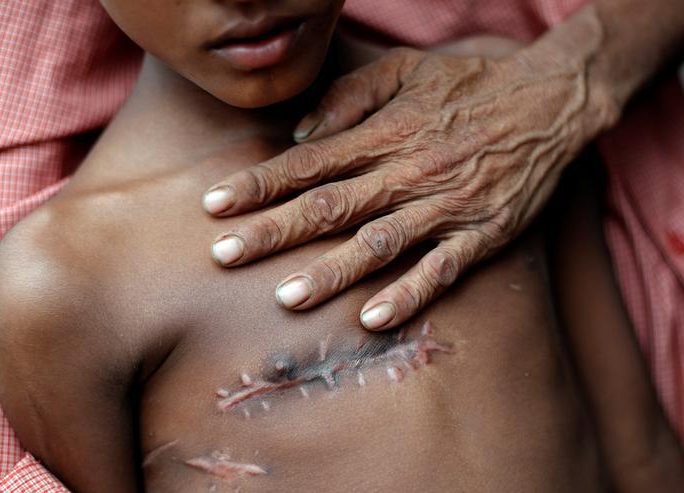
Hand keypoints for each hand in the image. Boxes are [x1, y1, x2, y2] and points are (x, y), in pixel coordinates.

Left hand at [203, 32, 611, 330]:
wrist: (549, 101)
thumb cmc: (466, 85)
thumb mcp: (404, 70)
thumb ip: (348, 98)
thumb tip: (300, 135)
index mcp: (384, 134)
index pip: (308, 162)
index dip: (259, 184)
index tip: (215, 205)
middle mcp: (407, 172)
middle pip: (330, 206)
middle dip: (273, 232)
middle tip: (224, 255)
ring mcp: (444, 206)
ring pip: (378, 244)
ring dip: (331, 271)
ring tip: (286, 296)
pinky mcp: (480, 234)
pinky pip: (441, 270)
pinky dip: (408, 295)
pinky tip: (372, 318)